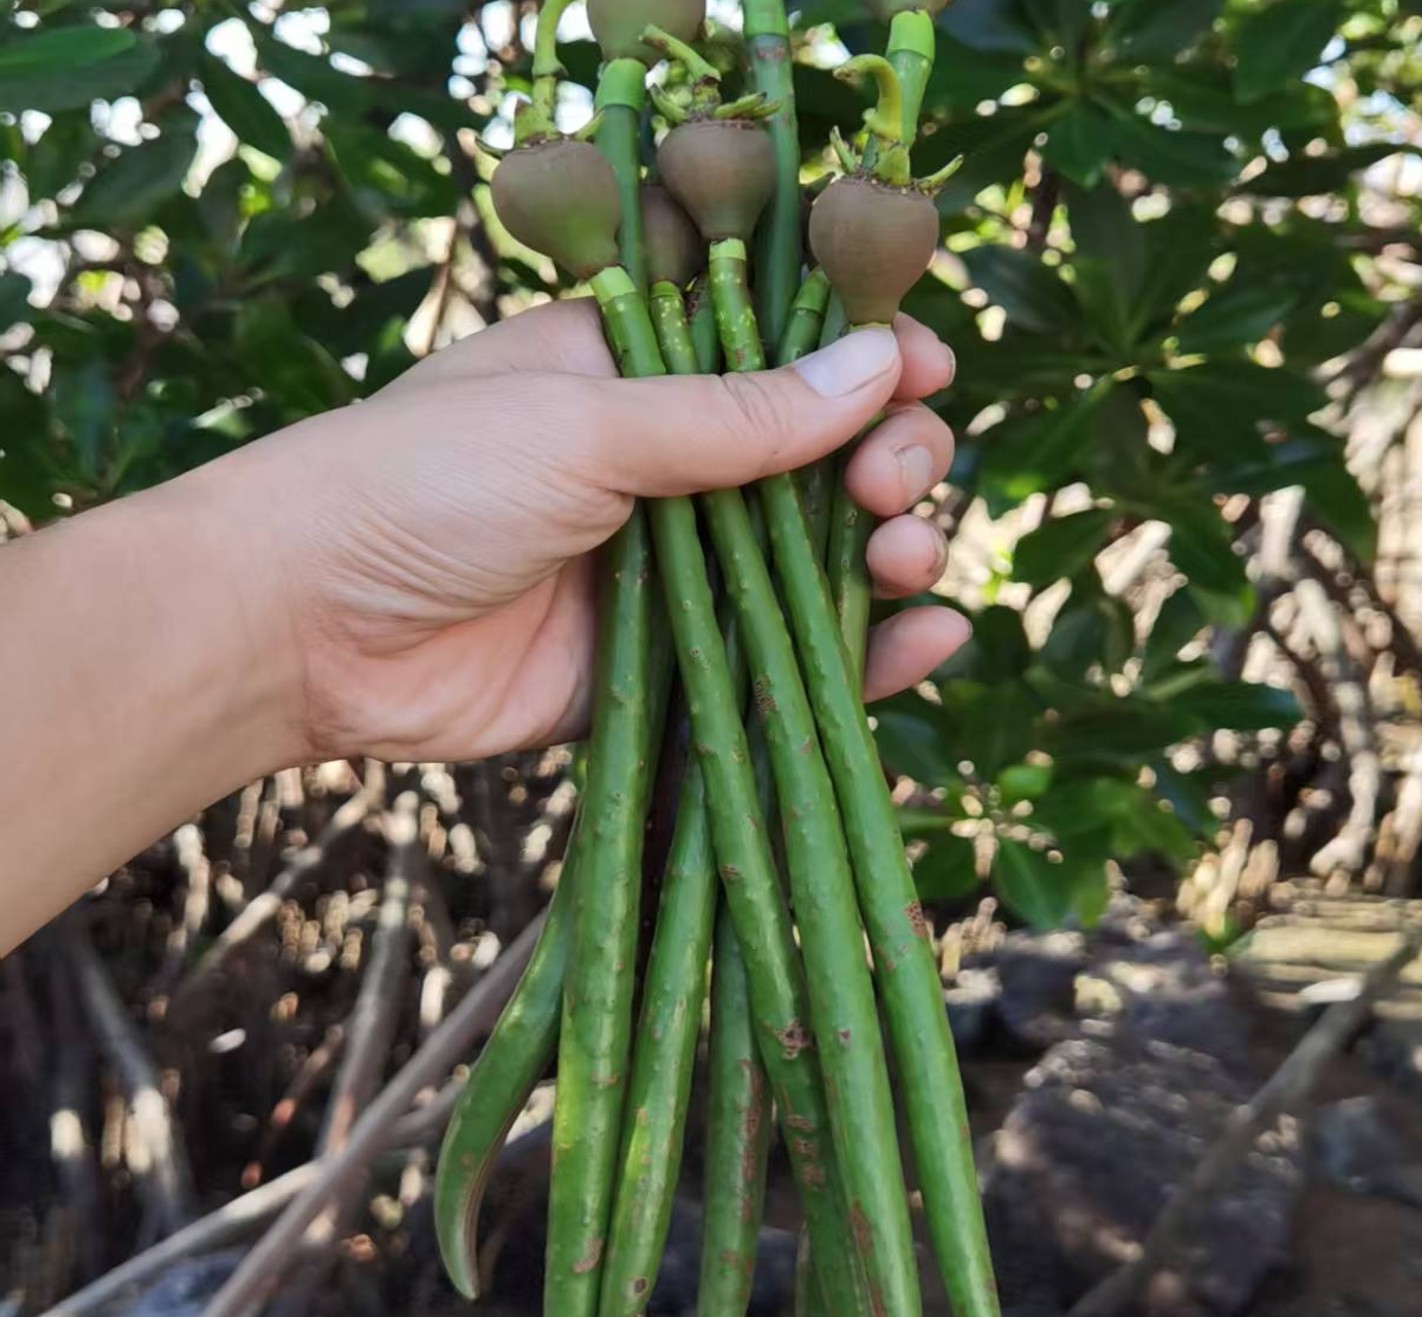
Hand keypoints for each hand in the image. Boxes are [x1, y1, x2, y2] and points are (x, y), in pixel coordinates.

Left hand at [248, 296, 965, 760]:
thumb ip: (738, 414)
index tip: (926, 369)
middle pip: (822, 458)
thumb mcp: (587, 423)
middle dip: (887, 461)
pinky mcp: (667, 668)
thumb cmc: (425, 483)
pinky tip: (927, 642)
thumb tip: (881, 364)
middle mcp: (668, 468)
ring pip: (816, 561)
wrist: (303, 629)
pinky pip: (779, 659)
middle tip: (890, 484)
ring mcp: (673, 571)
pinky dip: (861, 657)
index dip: (864, 358)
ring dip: (887, 553)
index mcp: (640, 371)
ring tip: (905, 555)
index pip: (783, 352)